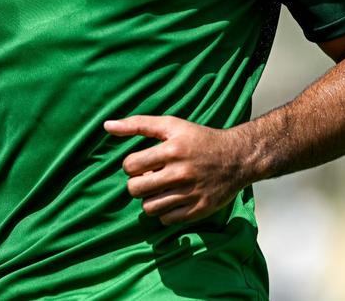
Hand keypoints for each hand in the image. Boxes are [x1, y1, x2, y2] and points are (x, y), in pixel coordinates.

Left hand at [104, 115, 252, 224]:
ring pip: (149, 208)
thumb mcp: (171, 125)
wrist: (237, 157)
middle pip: (136, 189)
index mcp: (172, 149)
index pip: (130, 166)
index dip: (131, 165)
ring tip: (159, 190)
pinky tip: (171, 199)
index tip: (141, 163)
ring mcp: (191, 193)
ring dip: (149, 199)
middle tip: (147, 179)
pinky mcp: (199, 209)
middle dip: (136, 184)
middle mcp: (181, 172)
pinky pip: (166, 219)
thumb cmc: (199, 139)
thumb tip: (106, 126)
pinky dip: (164, 212)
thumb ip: (138, 124)